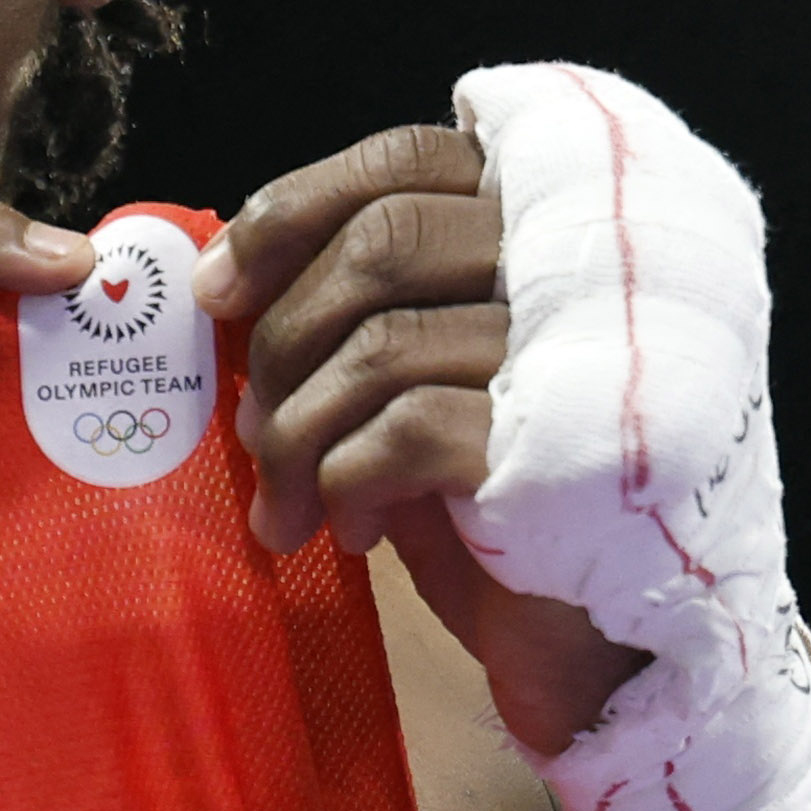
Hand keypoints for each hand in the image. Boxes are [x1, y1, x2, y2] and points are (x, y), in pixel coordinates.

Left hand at [194, 124, 649, 756]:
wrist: (594, 647)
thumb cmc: (499, 506)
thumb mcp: (421, 387)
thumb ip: (356, 320)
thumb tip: (228, 295)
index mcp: (546, 228)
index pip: (406, 163)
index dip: (294, 211)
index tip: (216, 291)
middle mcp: (578, 267)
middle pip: (383, 242)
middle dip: (284, 338)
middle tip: (248, 430)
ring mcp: (583, 349)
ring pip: (382, 344)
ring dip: (295, 435)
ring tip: (284, 508)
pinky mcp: (569, 441)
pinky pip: (406, 428)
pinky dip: (346, 480)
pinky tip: (353, 528)